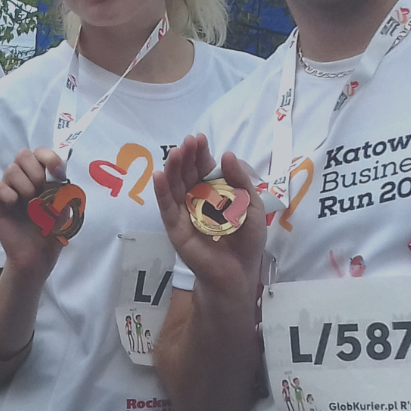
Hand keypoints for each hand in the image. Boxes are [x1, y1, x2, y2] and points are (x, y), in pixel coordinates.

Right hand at [0, 147, 67, 275]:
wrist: (39, 254)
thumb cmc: (52, 229)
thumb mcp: (63, 204)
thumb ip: (60, 183)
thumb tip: (56, 168)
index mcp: (40, 177)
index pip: (39, 153)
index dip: (48, 157)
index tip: (57, 171)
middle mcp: (23, 180)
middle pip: (22, 155)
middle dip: (34, 169)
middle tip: (40, 189)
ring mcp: (8, 191)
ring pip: (10, 170)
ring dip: (24, 184)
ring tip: (30, 202)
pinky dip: (8, 193)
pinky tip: (15, 205)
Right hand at [153, 135, 265, 302]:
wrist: (237, 272)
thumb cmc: (246, 240)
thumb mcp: (251, 206)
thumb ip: (240, 181)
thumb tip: (227, 154)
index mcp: (213, 191)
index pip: (203, 168)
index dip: (201, 154)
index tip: (199, 139)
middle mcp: (195, 198)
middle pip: (187, 173)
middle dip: (186, 157)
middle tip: (188, 142)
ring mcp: (183, 212)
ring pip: (174, 186)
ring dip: (172, 168)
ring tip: (174, 153)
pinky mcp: (175, 227)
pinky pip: (167, 207)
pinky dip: (161, 191)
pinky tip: (159, 176)